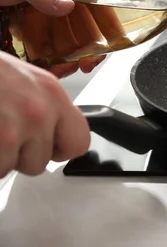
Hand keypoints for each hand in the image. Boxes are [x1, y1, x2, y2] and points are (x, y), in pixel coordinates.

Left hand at [0, 0, 111, 76]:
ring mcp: (54, 15)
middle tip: (88, 63)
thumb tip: (67, 6)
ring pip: (74, 40)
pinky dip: (56, 61)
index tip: (116, 38)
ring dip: (74, 58)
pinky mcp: (41, 30)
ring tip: (65, 70)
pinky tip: (53, 68)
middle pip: (89, 24)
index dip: (110, 18)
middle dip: (92, 47)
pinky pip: (55, 47)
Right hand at [0, 51, 89, 175]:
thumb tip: (52, 130)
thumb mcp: (22, 77)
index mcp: (51, 93)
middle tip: (0, 130)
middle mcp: (38, 112)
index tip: (47, 146)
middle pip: (40, 162)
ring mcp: (12, 132)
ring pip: (11, 169)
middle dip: (18, 155)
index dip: (59, 148)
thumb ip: (42, 104)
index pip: (79, 141)